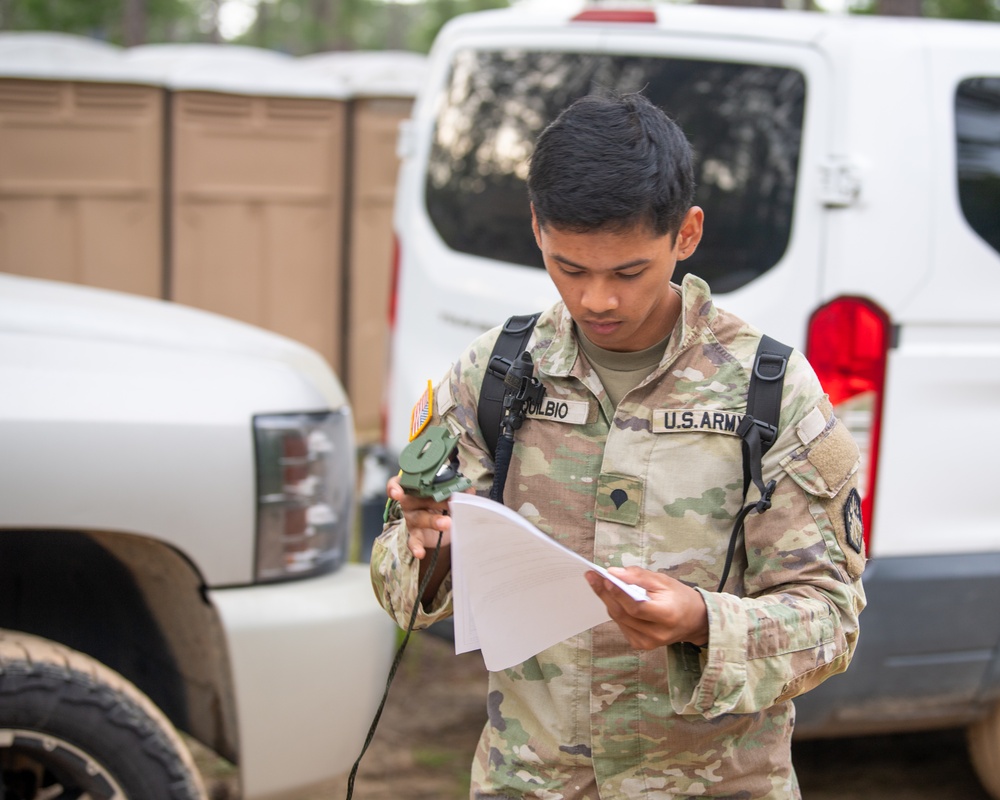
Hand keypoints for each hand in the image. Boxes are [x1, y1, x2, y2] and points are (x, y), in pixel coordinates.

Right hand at [386, 474, 451, 559]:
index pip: (400, 484)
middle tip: (451, 501)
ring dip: (432, 520)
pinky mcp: (415, 535)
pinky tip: (419, 553)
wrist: (443, 526)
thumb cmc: (442, 504)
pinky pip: (413, 541)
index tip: (397, 493)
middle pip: (414, 499)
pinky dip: (416, 547)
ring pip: (418, 518)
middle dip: (433, 499)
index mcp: (416, 488)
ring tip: (447, 523)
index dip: (395, 487)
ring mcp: (411, 519)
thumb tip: (469, 490)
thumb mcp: (448, 495)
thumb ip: (457, 490)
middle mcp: (410, 502)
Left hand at [585, 566, 708, 650]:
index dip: (618, 592)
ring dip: (608, 600)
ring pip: (618, 619)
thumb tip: (614, 572)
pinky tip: (615, 598)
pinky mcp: (640, 644)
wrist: (694, 621)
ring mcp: (647, 642)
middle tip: (592, 576)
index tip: (604, 576)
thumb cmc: (679, 597)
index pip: (636, 607)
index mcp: (667, 616)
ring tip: (599, 583)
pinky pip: (621, 624)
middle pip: (623, 613)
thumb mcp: (664, 581)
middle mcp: (656, 634)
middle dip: (605, 593)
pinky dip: (616, 610)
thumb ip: (639, 577)